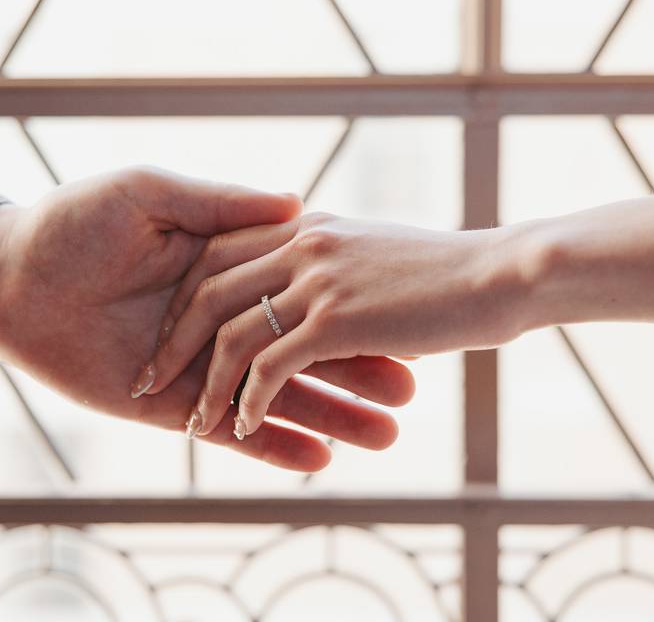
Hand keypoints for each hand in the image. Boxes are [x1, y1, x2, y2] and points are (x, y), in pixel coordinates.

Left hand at [0, 168, 413, 470]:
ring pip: (278, 393)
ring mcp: (202, 362)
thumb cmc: (73, 223)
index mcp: (230, 262)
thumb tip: (291, 203)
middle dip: (358, 371)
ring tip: (386, 436)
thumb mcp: (147, 194)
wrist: (8, 278)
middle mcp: (226, 313)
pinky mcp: (172, 404)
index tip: (401, 324)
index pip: (304, 289)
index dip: (351, 307)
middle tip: (409, 394)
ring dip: (331, 415)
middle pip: (305, 347)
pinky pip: (230, 428)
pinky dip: (272, 444)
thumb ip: (217, 203)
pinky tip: (322, 458)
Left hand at [144, 212, 526, 437]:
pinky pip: (272, 366)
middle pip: (207, 294)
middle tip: (150, 383)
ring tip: (195, 425)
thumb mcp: (371, 248)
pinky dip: (250, 401)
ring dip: (206, 386)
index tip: (168, 336)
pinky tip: (242, 428)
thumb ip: (326, 257)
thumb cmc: (444, 267)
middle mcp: (298, 244)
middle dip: (172, 344)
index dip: (185, 300)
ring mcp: (316, 279)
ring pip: (233, 336)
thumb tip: (299, 295)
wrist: (503, 272)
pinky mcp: (338, 318)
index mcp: (301, 224)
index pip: (217, 256)